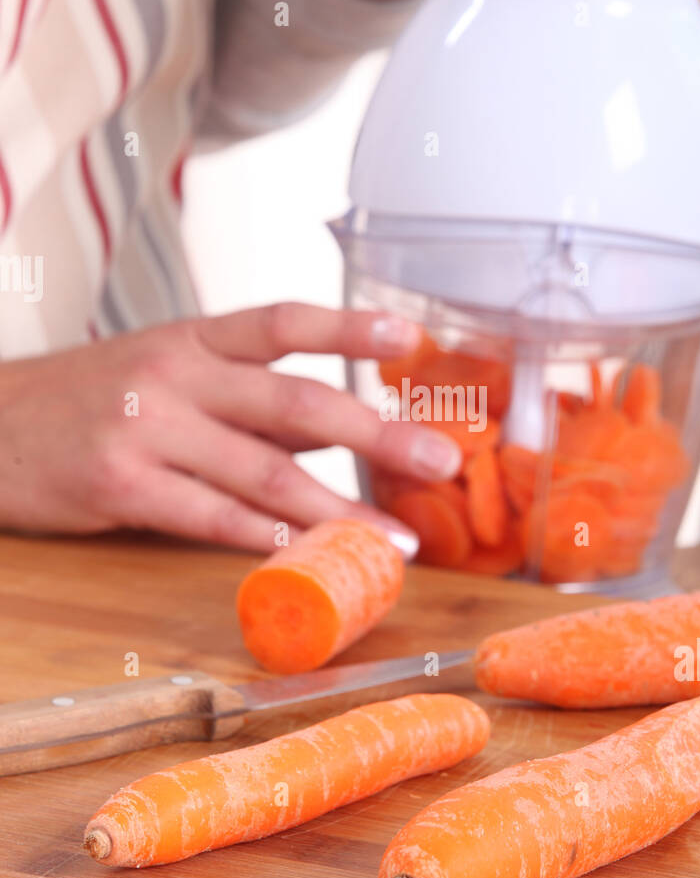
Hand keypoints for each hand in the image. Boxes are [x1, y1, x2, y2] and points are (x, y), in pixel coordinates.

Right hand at [0, 304, 460, 553]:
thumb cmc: (83, 402)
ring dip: (339, 508)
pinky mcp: (119, 485)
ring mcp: (146, 430)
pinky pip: (208, 516)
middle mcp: (175, 375)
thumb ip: (243, 400)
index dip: (350, 330)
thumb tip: (333, 433)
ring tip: (394, 536)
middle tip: (439, 458)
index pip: (283, 323)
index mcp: (191, 339)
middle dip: (376, 433)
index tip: (412, 341)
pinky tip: (310, 554)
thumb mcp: (162, 374)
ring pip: (263, 472)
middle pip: (293, 401)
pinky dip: (264, 539)